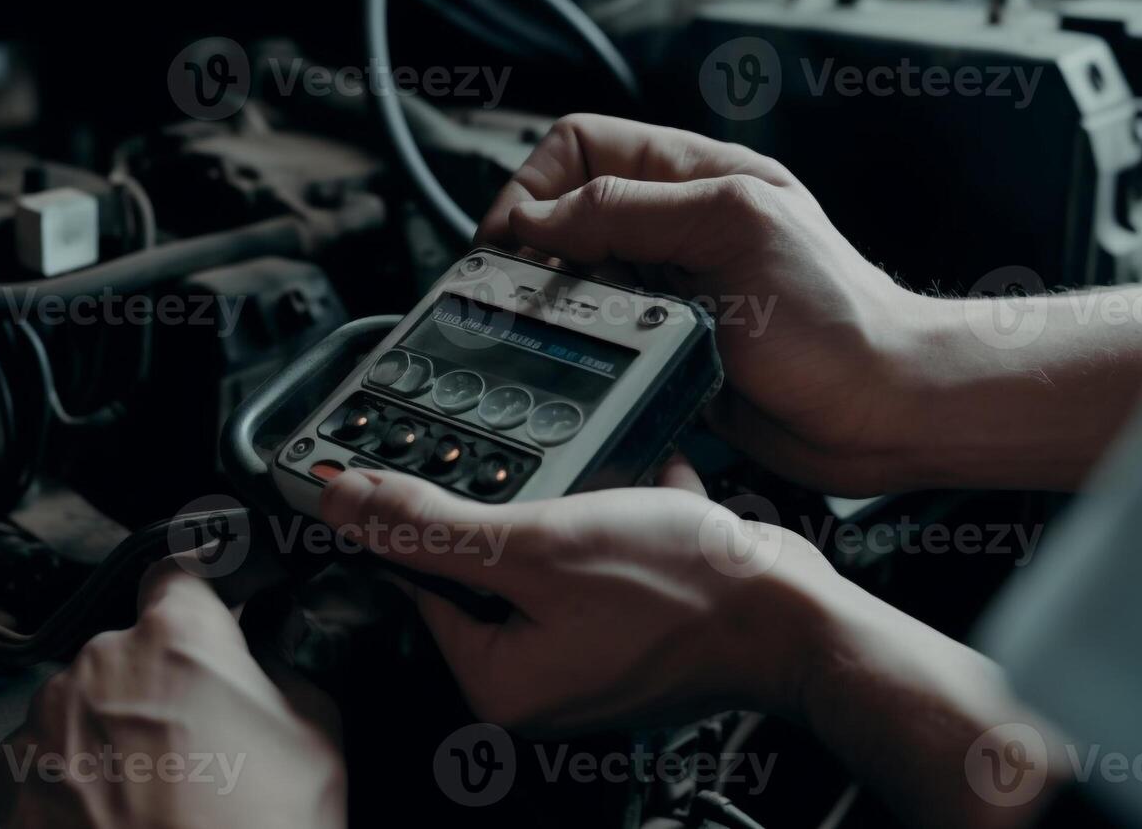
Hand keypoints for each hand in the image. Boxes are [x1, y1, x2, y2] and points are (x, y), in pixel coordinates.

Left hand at [0, 566, 345, 828]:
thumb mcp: (317, 736)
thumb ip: (284, 671)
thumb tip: (268, 658)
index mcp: (178, 638)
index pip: (180, 571)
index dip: (199, 592)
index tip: (207, 608)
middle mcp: (99, 665)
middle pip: (132, 649)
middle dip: (160, 684)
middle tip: (200, 743)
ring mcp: (45, 726)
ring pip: (84, 706)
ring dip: (113, 734)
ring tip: (159, 794)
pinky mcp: (10, 786)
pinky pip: (44, 762)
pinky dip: (73, 783)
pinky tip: (118, 817)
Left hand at [319, 464, 1062, 828]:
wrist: (799, 613)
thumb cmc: (682, 594)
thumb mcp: (536, 545)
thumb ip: (430, 524)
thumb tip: (342, 500)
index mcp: (497, 681)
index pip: (421, 582)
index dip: (428, 515)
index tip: (432, 459)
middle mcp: (538, 679)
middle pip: (484, 565)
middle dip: (514, 504)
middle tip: (546, 476)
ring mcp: (588, 653)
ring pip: (546, 552)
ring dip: (566, 502)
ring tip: (603, 484)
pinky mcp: (631, 625)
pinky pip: (598, 556)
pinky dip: (611, 514)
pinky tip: (640, 491)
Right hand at [478, 114, 936, 494]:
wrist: (882, 412)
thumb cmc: (837, 321)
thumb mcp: (730, 231)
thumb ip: (630, 210)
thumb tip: (537, 216)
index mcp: (694, 176)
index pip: (580, 146)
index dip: (534, 186)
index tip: (512, 242)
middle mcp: (676, 227)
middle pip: (565, 213)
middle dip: (533, 249)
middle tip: (520, 293)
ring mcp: (669, 289)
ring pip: (574, 279)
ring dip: (556, 303)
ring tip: (561, 330)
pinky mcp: (667, 348)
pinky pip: (598, 337)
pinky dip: (582, 349)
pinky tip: (594, 364)